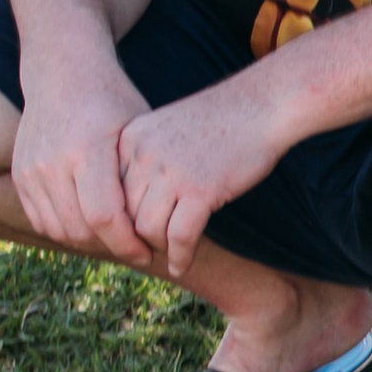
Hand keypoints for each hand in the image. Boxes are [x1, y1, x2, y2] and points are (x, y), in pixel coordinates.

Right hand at [12, 61, 153, 267]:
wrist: (63, 73)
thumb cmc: (113, 102)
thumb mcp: (138, 132)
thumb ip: (143, 179)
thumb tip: (164, 229)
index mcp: (88, 149)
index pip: (105, 217)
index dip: (128, 244)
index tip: (148, 253)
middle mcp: (53, 161)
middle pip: (81, 229)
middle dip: (112, 248)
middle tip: (137, 251)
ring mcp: (31, 169)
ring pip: (60, 230)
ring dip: (90, 243)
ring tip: (116, 239)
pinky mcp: (21, 175)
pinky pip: (42, 220)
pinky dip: (67, 231)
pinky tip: (92, 226)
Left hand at [116, 70, 290, 277]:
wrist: (262, 106)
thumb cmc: (220, 120)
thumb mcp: (166, 129)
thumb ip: (144, 159)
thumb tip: (132, 204)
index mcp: (129, 139)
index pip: (109, 193)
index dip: (118, 220)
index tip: (128, 237)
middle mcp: (142, 155)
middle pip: (124, 214)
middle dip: (135, 239)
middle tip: (147, 253)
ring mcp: (170, 173)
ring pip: (147, 230)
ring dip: (159, 249)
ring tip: (169, 255)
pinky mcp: (200, 190)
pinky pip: (179, 237)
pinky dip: (180, 257)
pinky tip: (183, 265)